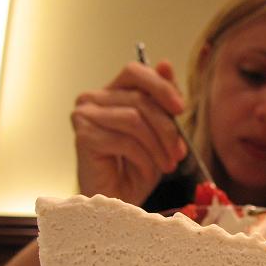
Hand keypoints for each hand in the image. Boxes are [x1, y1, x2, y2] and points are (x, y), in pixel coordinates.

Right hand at [71, 60, 187, 204]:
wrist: (118, 201)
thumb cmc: (136, 167)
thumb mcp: (158, 132)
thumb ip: (162, 101)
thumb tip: (165, 64)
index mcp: (111, 92)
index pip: (135, 71)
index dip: (162, 86)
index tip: (181, 109)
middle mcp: (92, 99)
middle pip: (140, 100)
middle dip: (168, 129)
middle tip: (179, 153)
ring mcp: (84, 116)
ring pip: (135, 119)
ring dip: (158, 146)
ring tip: (167, 165)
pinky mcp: (83, 137)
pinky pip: (125, 141)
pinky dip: (144, 158)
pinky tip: (146, 171)